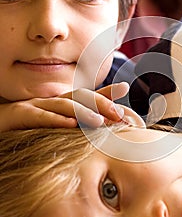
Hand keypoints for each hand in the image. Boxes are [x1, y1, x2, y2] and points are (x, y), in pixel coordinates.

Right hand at [0, 82, 128, 131]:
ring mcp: (35, 106)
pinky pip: (39, 116)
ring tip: (100, 121)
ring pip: (62, 104)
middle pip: (79, 97)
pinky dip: (55, 119)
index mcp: (58, 103)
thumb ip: (70, 124)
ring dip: (83, 112)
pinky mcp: (20, 115)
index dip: (105, 93)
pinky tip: (70, 125)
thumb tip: (96, 128)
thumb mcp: (50, 126)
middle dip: (101, 103)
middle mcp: (49, 101)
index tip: (125, 88)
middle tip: (120, 114)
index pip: (86, 96)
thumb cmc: (21, 128)